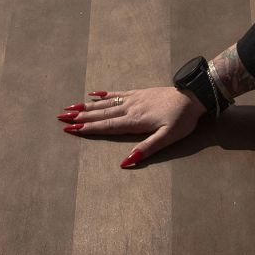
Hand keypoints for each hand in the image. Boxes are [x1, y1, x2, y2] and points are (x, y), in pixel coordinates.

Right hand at [57, 88, 205, 167]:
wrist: (193, 96)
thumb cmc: (182, 120)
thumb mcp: (167, 138)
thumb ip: (146, 150)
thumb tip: (125, 163)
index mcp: (134, 121)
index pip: (106, 126)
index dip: (87, 128)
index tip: (70, 129)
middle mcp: (129, 108)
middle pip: (100, 114)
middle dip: (80, 117)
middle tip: (61, 117)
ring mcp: (133, 99)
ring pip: (105, 103)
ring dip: (86, 106)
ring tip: (70, 107)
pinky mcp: (139, 93)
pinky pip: (117, 92)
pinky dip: (103, 94)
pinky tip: (93, 93)